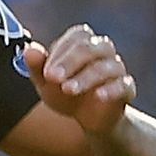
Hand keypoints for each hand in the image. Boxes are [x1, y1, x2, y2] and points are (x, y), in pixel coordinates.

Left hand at [20, 26, 134, 137]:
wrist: (87, 119)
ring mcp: (116, 68)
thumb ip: (37, 66)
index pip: (77, 36)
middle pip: (90, 47)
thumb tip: (29, 49)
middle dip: (69, 62)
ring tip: (67, 90)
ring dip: (85, 77)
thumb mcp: (46, 83)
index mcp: (84, 42)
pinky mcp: (126, 88)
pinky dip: (112, 89)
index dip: (61, 51)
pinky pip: (124, 84)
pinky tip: (98, 96)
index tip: (46, 72)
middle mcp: (103, 50)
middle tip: (52, 78)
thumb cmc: (65, 93)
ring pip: (105, 66)